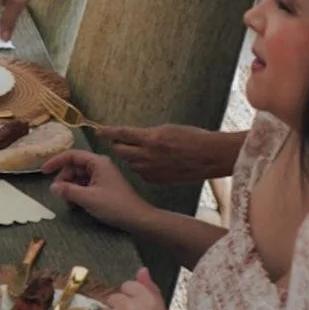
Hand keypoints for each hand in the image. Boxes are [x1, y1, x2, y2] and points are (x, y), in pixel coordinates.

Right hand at [46, 150, 150, 231]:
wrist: (137, 218)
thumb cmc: (114, 205)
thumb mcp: (88, 198)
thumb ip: (68, 191)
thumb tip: (52, 187)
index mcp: (97, 162)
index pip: (72, 155)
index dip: (56, 162)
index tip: (43, 172)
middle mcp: (100, 166)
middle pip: (74, 167)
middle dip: (64, 179)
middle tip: (58, 194)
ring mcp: (102, 176)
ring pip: (78, 177)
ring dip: (70, 188)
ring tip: (68, 202)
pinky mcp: (104, 187)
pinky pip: (85, 185)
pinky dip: (78, 192)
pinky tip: (76, 204)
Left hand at [93, 124, 226, 185]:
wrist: (210, 156)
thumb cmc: (193, 138)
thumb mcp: (167, 129)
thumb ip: (148, 135)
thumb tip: (135, 138)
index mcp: (150, 138)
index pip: (121, 134)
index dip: (107, 132)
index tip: (98, 132)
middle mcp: (147, 155)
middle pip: (121, 151)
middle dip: (120, 146)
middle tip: (123, 142)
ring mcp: (151, 169)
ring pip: (131, 163)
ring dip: (132, 157)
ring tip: (146, 153)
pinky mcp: (156, 180)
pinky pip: (142, 173)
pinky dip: (143, 168)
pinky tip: (155, 164)